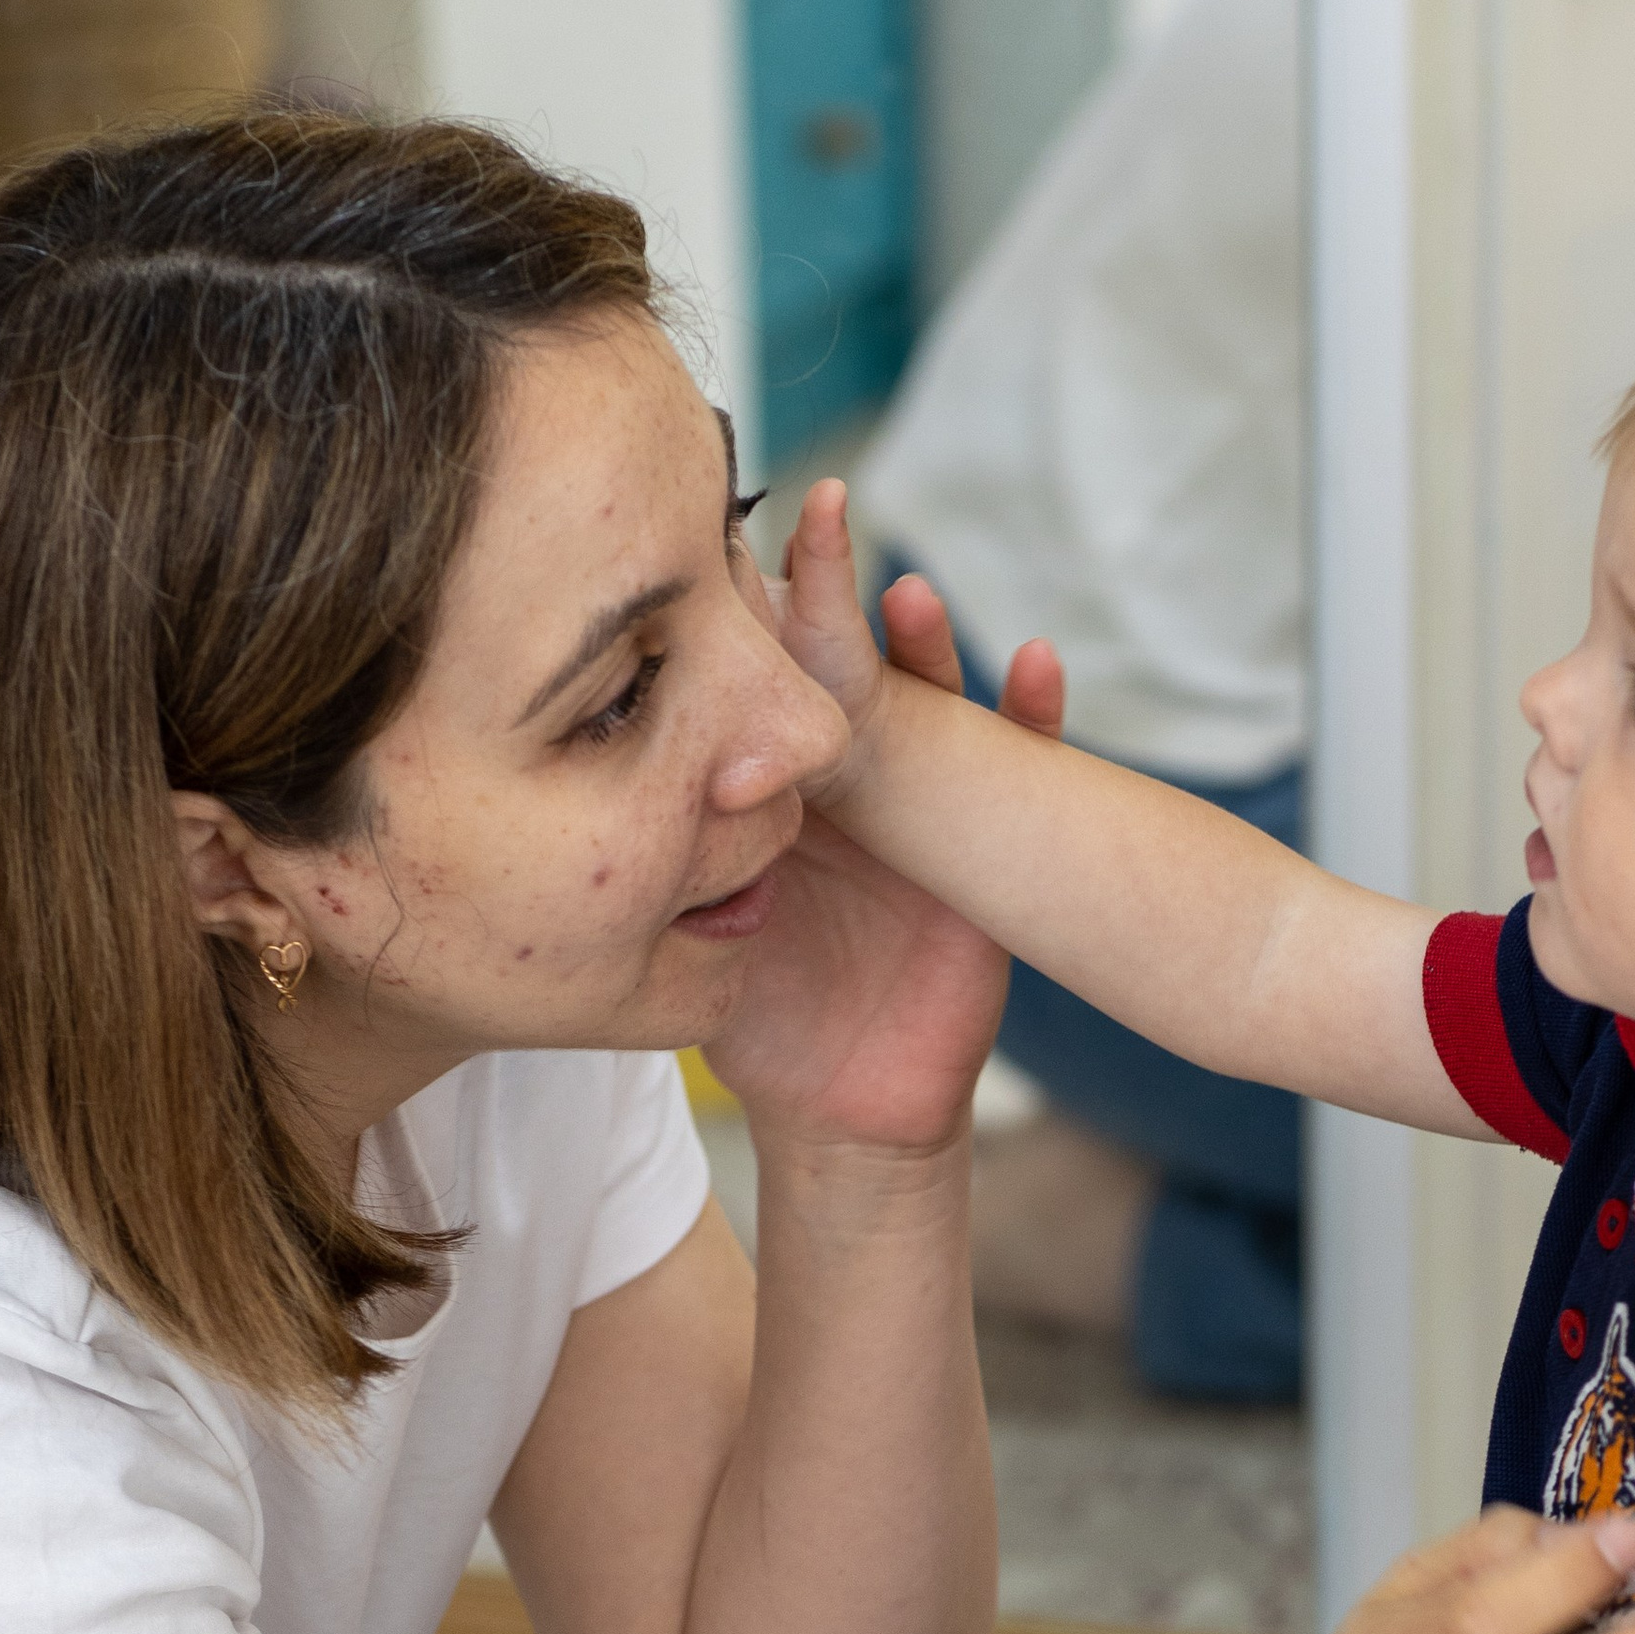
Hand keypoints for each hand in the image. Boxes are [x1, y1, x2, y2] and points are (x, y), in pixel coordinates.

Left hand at [703, 500, 1066, 1157]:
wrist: (840, 1112)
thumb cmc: (759, 1018)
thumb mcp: (695, 927)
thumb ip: (670, 857)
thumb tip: (599, 784)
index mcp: (778, 788)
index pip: (767, 679)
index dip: (753, 612)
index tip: (725, 537)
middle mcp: (854, 783)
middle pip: (849, 666)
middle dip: (837, 593)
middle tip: (820, 520)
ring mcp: (929, 811)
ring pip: (934, 703)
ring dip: (928, 645)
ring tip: (910, 598)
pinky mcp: (990, 858)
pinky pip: (1025, 778)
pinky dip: (1035, 717)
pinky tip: (1035, 667)